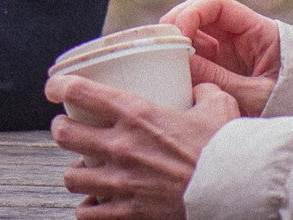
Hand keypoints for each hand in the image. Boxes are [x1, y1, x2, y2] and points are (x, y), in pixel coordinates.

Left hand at [46, 76, 237, 219]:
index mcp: (136, 113)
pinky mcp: (129, 213)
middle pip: (63, 134)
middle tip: (68, 129)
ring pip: (71, 177)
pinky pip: (88, 214)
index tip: (55, 88)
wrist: (238, 190)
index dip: (58, 86)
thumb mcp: (217, 106)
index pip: (78, 91)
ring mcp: (121, 182)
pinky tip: (95, 203)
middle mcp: (121, 146)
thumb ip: (203, 92)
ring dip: (75, 171)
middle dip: (61, 130)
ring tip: (83, 168)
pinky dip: (89, 209)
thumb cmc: (227, 148)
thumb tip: (199, 88)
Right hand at [161, 0, 279, 116]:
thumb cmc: (292, 102)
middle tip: (163, 44)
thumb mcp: (256, 95)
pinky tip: (173, 71)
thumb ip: (220, 80)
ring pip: (194, 32)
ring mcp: (230, 49)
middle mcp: (240, 34)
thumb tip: (182, 64)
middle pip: (200, 12)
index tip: (179, 35)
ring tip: (165, 59)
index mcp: (256, 30)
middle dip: (178, 23)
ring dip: (178, 41)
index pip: (216, 4)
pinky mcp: (223, 65)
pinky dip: (183, 59)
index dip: (192, 13)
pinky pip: (197, 54)